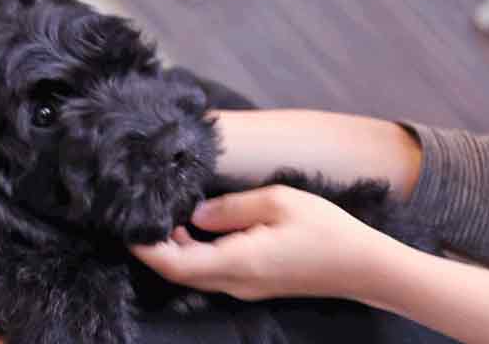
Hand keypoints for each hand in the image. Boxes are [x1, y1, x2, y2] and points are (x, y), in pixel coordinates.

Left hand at [130, 185, 405, 301]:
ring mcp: (245, 287)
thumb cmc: (325, 229)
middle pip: (178, 271)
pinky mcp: (255, 284)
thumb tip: (195, 213)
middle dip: (154, 246)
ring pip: (195, 273)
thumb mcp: (279, 201)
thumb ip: (231, 206)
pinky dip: (196, 252)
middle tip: (142, 211)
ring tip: (168, 213)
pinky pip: (213, 271)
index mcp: (236, 262)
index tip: (126, 221)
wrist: (362, 266)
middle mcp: (234, 282)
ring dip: (175, 249)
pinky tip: (199, 226)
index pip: (173, 263)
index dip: (144, 246)